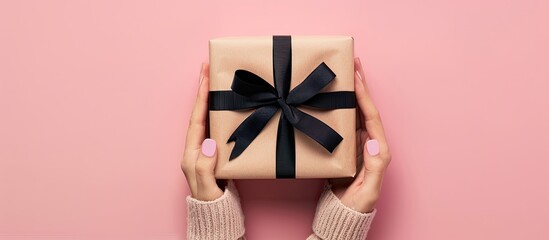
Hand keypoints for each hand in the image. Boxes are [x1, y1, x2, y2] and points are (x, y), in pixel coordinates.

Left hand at [181, 63, 223, 200]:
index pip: (196, 119)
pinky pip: (215, 125)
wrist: (216, 212)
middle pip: (199, 112)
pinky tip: (225, 103)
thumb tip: (210, 142)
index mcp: (191, 152)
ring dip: (209, 97)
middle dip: (202, 90)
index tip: (204, 77)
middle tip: (207, 67)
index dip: (200, 98)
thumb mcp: (206, 185)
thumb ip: (204, 166)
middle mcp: (196, 146)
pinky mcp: (214, 151)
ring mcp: (204, 148)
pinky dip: (218, 110)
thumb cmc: (211, 200)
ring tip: (214, 78)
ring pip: (206, 116)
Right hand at [329, 57, 391, 212]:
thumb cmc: (357, 205)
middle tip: (353, 63)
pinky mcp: (345, 148)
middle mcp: (369, 142)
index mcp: (378, 149)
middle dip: (360, 85)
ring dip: (350, 93)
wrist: (342, 214)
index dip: (365, 94)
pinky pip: (343, 123)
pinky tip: (330, 99)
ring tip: (343, 74)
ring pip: (354, 112)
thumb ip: (375, 166)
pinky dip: (339, 107)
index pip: (372, 115)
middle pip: (365, 108)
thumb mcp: (369, 189)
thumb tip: (373, 139)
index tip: (357, 75)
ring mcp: (357, 144)